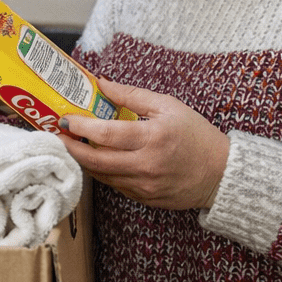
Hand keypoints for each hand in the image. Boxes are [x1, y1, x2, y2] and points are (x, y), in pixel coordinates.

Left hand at [60, 77, 229, 209]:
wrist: (222, 173)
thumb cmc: (196, 135)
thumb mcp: (168, 106)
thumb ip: (132, 95)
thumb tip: (102, 82)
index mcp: (152, 138)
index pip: (106, 134)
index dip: (80, 127)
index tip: (65, 120)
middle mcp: (146, 165)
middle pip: (96, 160)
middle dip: (72, 148)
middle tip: (59, 136)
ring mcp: (144, 186)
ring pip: (102, 175)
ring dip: (84, 161)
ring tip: (73, 146)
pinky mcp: (144, 199)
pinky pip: (115, 185)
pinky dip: (103, 172)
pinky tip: (97, 160)